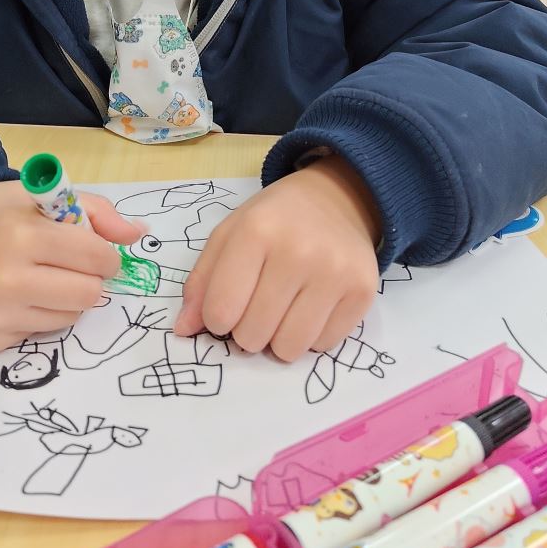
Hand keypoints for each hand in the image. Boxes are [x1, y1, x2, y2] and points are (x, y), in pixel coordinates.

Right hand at [0, 182, 145, 351]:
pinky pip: (39, 334)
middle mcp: (9, 280)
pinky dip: (39, 316)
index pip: (97, 258)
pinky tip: (17, 295)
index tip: (94, 249)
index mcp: (26, 236)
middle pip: (89, 294)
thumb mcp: (42, 196)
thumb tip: (139, 235)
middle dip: (89, 278)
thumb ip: (96, 212)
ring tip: (41, 276)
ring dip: (67, 299)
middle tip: (70, 265)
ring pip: (69, 319)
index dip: (105, 254)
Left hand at [173, 157, 380, 361]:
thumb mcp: (229, 234)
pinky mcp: (363, 291)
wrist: (336, 199)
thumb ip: (202, 281)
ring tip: (283, 309)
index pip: (221, 310)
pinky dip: (311, 335)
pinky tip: (312, 305)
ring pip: (289, 348)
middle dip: (247, 330)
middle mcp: (298, 250)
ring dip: (278, 339)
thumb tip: (183, 330)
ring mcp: (335, 272)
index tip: (226, 307)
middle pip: (253, 335)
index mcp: (256, 231)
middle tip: (258, 305)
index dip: (216, 319)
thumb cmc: (274, 220)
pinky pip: (323, 345)